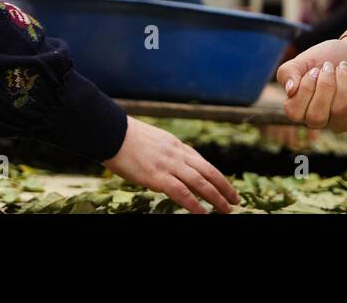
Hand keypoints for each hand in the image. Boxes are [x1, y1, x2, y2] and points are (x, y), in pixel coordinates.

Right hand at [102, 117, 241, 213]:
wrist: (111, 132)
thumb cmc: (124, 136)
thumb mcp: (151, 140)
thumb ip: (163, 152)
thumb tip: (165, 164)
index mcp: (175, 144)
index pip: (201, 161)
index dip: (215, 175)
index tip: (224, 184)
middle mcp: (177, 154)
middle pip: (208, 171)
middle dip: (224, 186)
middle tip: (236, 200)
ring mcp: (169, 164)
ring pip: (200, 182)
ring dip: (217, 197)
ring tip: (228, 209)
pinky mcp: (157, 176)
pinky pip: (182, 193)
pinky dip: (195, 205)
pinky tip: (204, 214)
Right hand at [276, 35, 346, 131]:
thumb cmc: (326, 57)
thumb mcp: (304, 59)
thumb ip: (288, 72)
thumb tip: (290, 90)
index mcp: (300, 108)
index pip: (294, 112)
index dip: (305, 90)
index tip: (314, 70)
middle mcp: (318, 120)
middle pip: (316, 117)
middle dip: (324, 86)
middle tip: (329, 66)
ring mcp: (340, 122)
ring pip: (338, 111)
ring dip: (341, 83)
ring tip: (343, 67)